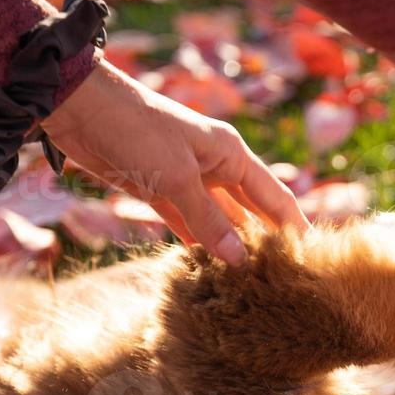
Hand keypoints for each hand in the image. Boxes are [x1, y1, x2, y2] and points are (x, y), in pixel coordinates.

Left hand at [41, 62, 307, 264]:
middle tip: (285, 281)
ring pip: (220, 222)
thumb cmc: (136, 131)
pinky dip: (198, 246)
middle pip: (252, 212)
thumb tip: (240, 261)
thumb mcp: (177, 179)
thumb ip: (208, 221)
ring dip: (231, 249)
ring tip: (250, 285)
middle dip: (266, 243)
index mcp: (232, 155)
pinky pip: (189, 225)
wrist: (80, 109)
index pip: (276, 198)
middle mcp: (217, 168)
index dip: (295, 228)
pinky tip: (210, 271)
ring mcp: (189, 181)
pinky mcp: (161, 192)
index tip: (315, 260)